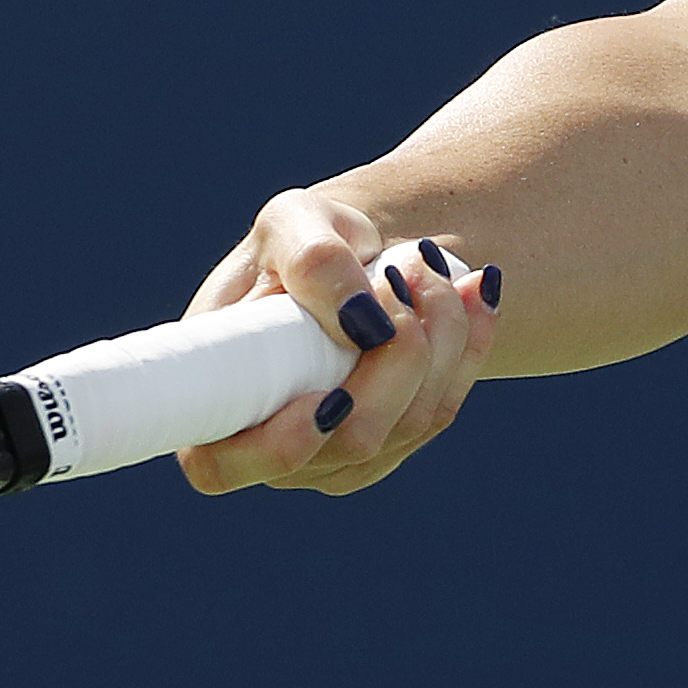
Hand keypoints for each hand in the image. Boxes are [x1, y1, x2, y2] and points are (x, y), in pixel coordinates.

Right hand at [173, 186, 511, 498]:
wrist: (355, 250)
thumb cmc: (302, 237)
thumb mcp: (294, 222)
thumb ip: (314, 262)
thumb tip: (362, 321)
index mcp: (214, 399)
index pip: (219, 465)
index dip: (276, 447)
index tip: (331, 396)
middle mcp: (270, 444)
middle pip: (351, 440)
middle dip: (399, 353)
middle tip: (407, 271)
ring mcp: (335, 454)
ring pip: (409, 424)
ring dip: (441, 337)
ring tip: (431, 265)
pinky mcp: (393, 442)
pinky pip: (441, 410)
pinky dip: (467, 347)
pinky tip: (473, 293)